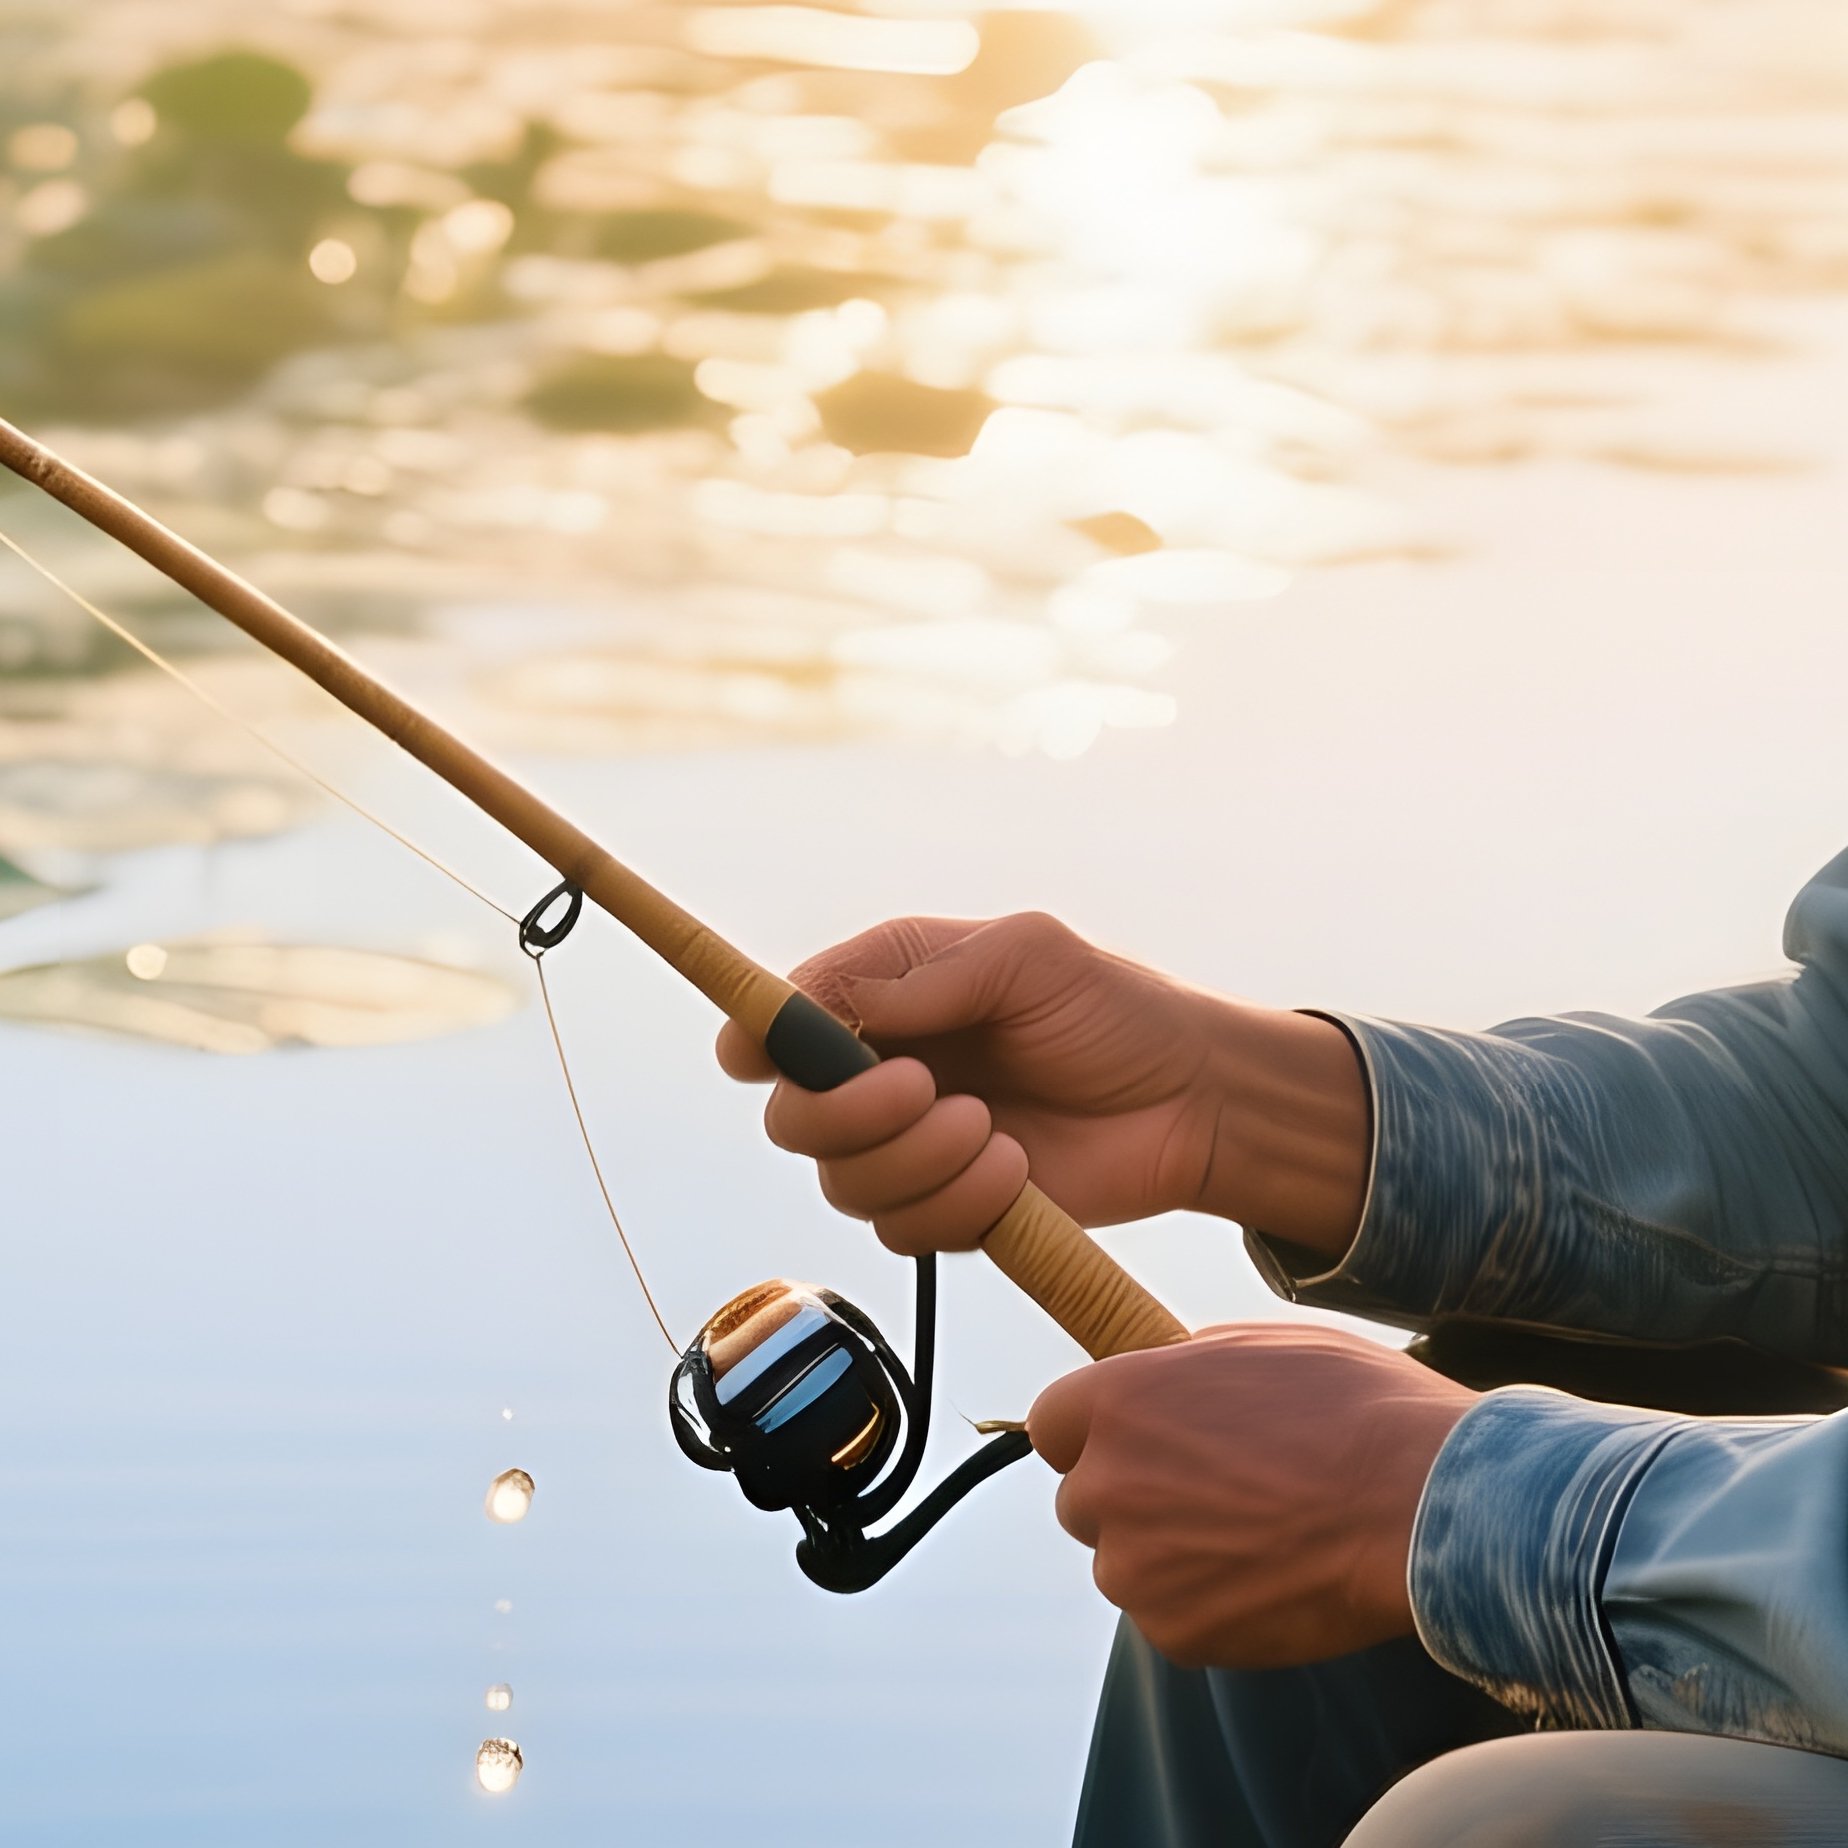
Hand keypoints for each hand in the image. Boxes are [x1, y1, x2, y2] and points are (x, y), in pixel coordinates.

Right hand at [716, 912, 1366, 1257]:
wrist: (1192, 1103)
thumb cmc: (1114, 1010)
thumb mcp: (1027, 956)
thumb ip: (926, 973)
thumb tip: (833, 1000)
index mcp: (886, 996)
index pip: (777, 1024)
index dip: (755, 1043)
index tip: (762, 1057)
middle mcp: (880, 1075)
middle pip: (792, 1119)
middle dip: (846, 1115)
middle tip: (925, 1090)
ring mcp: (911, 1151)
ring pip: (845, 1184)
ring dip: (917, 1163)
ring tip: (994, 1131)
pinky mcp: (948, 1212)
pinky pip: (905, 1232)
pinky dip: (956, 1205)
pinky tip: (1013, 1171)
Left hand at [1029, 1324, 1474, 1669]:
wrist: (1423, 1507)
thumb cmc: (1355, 1409)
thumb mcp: (1259, 1343)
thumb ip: (1184, 1365)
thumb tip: (1163, 1375)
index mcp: (1117, 1400)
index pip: (1050, 1423)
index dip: (1093, 1432)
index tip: (1134, 1440)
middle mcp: (1108, 1484)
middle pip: (1082, 1498)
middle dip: (1129, 1495)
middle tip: (1209, 1490)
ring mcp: (1136, 1567)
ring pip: (1123, 1563)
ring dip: (1166, 1554)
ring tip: (1253, 1535)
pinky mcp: (1176, 1633)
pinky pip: (1168, 1616)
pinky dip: (1205, 1604)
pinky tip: (1270, 1576)